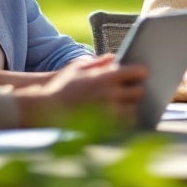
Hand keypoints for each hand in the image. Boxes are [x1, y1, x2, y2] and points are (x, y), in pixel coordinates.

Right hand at [18, 54, 147, 124]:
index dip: (140, 72)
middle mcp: (110, 95)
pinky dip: (125, 120)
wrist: (45, 111)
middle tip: (135, 89)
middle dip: (138, 90)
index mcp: (105, 78)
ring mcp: (108, 113)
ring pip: (134, 110)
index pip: (136, 72)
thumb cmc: (60, 87)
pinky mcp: (104, 128)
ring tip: (127, 103)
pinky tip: (121, 116)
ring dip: (132, 106)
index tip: (141, 73)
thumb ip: (98, 63)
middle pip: (139, 92)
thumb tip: (114, 58)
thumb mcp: (77, 68)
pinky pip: (124, 125)